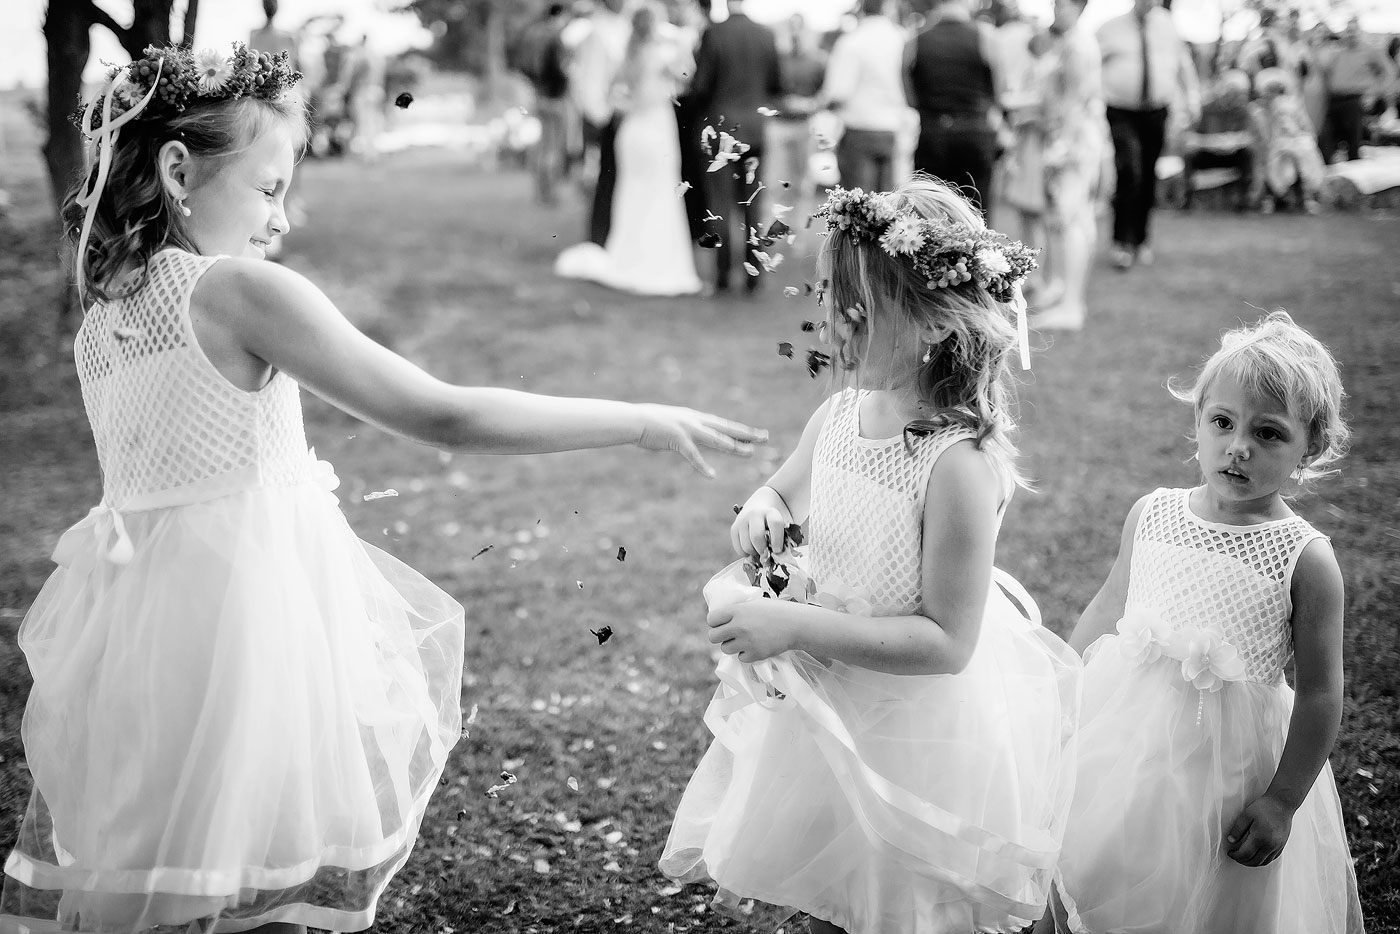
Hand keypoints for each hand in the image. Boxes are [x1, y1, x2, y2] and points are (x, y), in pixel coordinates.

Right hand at [635, 404, 765, 476]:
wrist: (633, 419)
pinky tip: (712, 474)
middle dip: (747, 434)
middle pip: (727, 428)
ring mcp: (688, 429)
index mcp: (695, 418)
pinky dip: (702, 465)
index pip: (723, 425)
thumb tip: (689, 436)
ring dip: (734, 447)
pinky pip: (692, 455)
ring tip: (750, 454)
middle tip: (766, 438)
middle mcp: (696, 421)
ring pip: (717, 439)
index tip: (756, 435)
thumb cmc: (649, 423)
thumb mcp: (672, 424)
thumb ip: (684, 430)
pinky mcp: (677, 439)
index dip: (740, 431)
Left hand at [708, 599, 798, 662]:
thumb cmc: (776, 610)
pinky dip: (746, 654)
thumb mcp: (754, 603)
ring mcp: (746, 642)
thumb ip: (738, 610)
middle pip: (713, 637)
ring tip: (744, 640)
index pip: (711, 619)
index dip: (715, 622)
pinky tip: (755, 646)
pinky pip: (740, 658)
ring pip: (725, 649)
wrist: (796, 624)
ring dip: (732, 645)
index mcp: (737, 610)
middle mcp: (739, 626)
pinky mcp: (755, 654)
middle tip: (729, 634)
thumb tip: (722, 617)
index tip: (721, 623)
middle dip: (719, 636)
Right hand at [730, 487, 791, 556]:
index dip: (777, 540)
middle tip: (767, 554)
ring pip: (746, 546)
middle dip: (763, 550)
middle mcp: (754, 514)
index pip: (775, 524)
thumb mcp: (783, 524)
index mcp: (771, 512)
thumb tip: (780, 556)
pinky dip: (746, 554)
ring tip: (760, 551)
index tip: (778, 550)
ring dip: (754, 554)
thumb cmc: (774, 521)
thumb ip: (785, 538)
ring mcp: (742, 520)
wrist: (759, 505)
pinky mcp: (734, 528)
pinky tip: (752, 549)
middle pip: (756, 537)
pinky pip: (738, 548)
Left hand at [1225, 794, 1294, 866]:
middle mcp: (1270, 845)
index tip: (1230, 852)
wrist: (1282, 803)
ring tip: (1244, 858)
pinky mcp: (1282, 845)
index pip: (1245, 854)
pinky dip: (1263, 860)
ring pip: (1264, 862)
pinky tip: (1256, 855)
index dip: (1235, 855)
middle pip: (1255, 861)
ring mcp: (1278, 846)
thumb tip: (1230, 841)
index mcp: (1260, 838)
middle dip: (1242, 861)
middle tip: (1235, 856)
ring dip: (1253, 863)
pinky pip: (1272, 858)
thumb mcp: (1246, 815)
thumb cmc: (1264, 807)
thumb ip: (1237, 829)